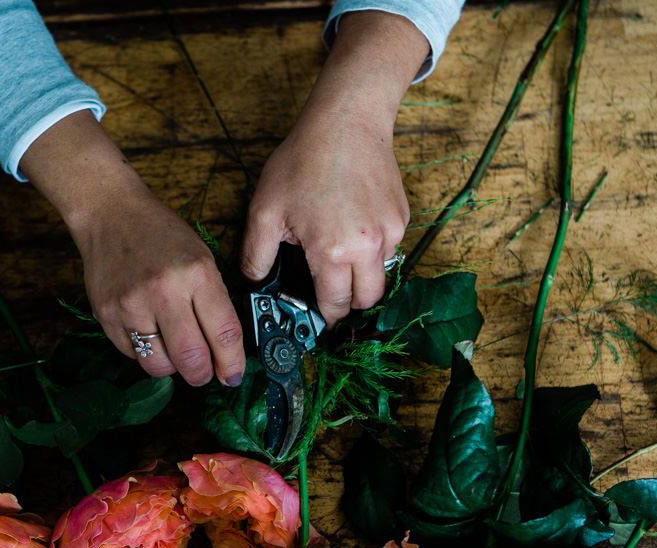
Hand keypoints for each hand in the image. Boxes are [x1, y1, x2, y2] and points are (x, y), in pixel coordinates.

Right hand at [21, 111, 245, 386]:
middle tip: (204, 374)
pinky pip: (132, 354)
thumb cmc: (161, 236)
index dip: (232, 363)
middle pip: (191, 359)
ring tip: (173, 352)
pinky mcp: (106, 315)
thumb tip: (224, 351)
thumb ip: (214, 302)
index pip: (224, 333)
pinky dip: (145, 353)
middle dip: (202, 375)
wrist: (110, 214)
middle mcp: (164, 291)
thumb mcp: (202, 258)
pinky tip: (149, 333)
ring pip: (158, 365)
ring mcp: (131, 305)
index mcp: (197, 273)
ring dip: (172, 368)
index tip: (233, 375)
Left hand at [240, 11, 430, 325]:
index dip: (324, 316)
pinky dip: (372, 249)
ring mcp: (390, 232)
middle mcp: (368, 247)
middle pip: (366, 300)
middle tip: (327, 293)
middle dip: (347, 303)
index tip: (315, 317)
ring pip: (380, 275)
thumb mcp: (265, 209)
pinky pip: (389, 248)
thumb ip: (256, 254)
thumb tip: (255, 282)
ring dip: (361, 277)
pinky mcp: (402, 216)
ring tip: (337, 255)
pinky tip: (351, 227)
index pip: (335, 305)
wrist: (346, 122)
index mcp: (333, 251)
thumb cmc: (303, 161)